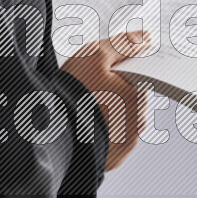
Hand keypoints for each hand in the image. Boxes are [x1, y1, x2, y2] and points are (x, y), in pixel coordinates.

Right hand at [61, 31, 150, 170]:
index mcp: (139, 95)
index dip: (122, 69)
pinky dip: (102, 131)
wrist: (49, 135)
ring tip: (84, 107)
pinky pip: (112, 139)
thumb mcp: (95, 56)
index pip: (140, 75)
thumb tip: (147, 37)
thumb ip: (124, 44)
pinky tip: (84, 124)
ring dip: (110, 111)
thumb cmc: (72, 93)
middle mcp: (139, 122)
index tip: (105, 69)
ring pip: (122, 119)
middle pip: (132, 97)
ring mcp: (127, 143)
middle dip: (116, 90)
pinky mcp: (114, 159)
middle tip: (90, 88)